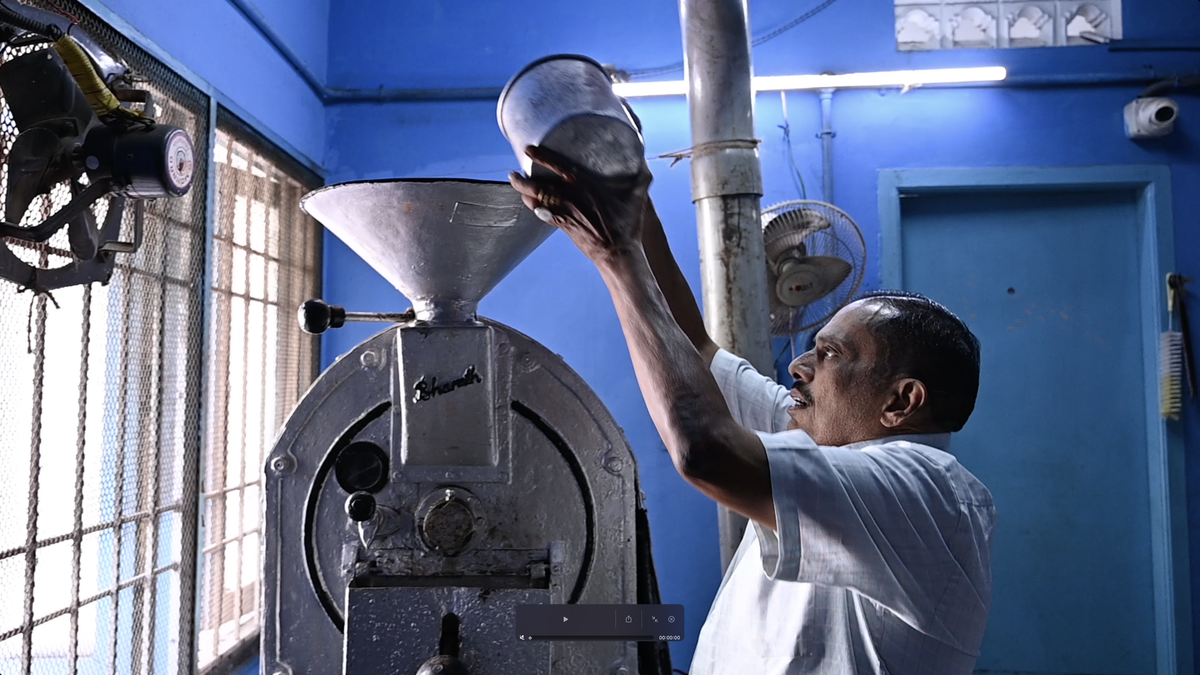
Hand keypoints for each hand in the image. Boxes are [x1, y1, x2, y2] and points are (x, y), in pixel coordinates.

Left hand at [509, 145, 652, 264]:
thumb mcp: (638, 194)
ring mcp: (564, 213)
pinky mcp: (563, 226)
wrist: (617, 253)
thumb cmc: (628, 224)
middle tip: (513, 172)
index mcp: (586, 186)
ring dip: (523, 192)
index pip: (558, 167)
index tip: (529, 149)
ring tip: (515, 182)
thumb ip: (641, 174)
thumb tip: (645, 158)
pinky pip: (542, 215)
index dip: (541, 157)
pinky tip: (528, 202)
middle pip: (538, 186)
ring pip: (536, 200)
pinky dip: (533, 207)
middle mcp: (571, 198)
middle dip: (522, 179)